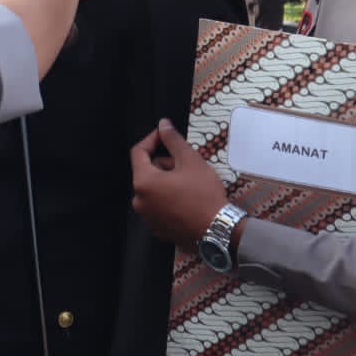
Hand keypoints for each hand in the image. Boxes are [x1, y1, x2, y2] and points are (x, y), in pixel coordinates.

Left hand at [130, 119, 227, 246]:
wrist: (218, 231)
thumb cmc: (203, 195)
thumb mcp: (190, 161)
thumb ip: (173, 140)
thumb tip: (163, 124)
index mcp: (143, 182)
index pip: (138, 152)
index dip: (152, 140)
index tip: (166, 135)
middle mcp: (139, 201)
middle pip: (147, 171)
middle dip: (165, 164)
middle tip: (187, 165)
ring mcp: (147, 217)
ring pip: (154, 188)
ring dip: (168, 181)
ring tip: (190, 184)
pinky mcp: (158, 228)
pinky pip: (159, 205)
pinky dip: (169, 198)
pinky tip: (188, 199)